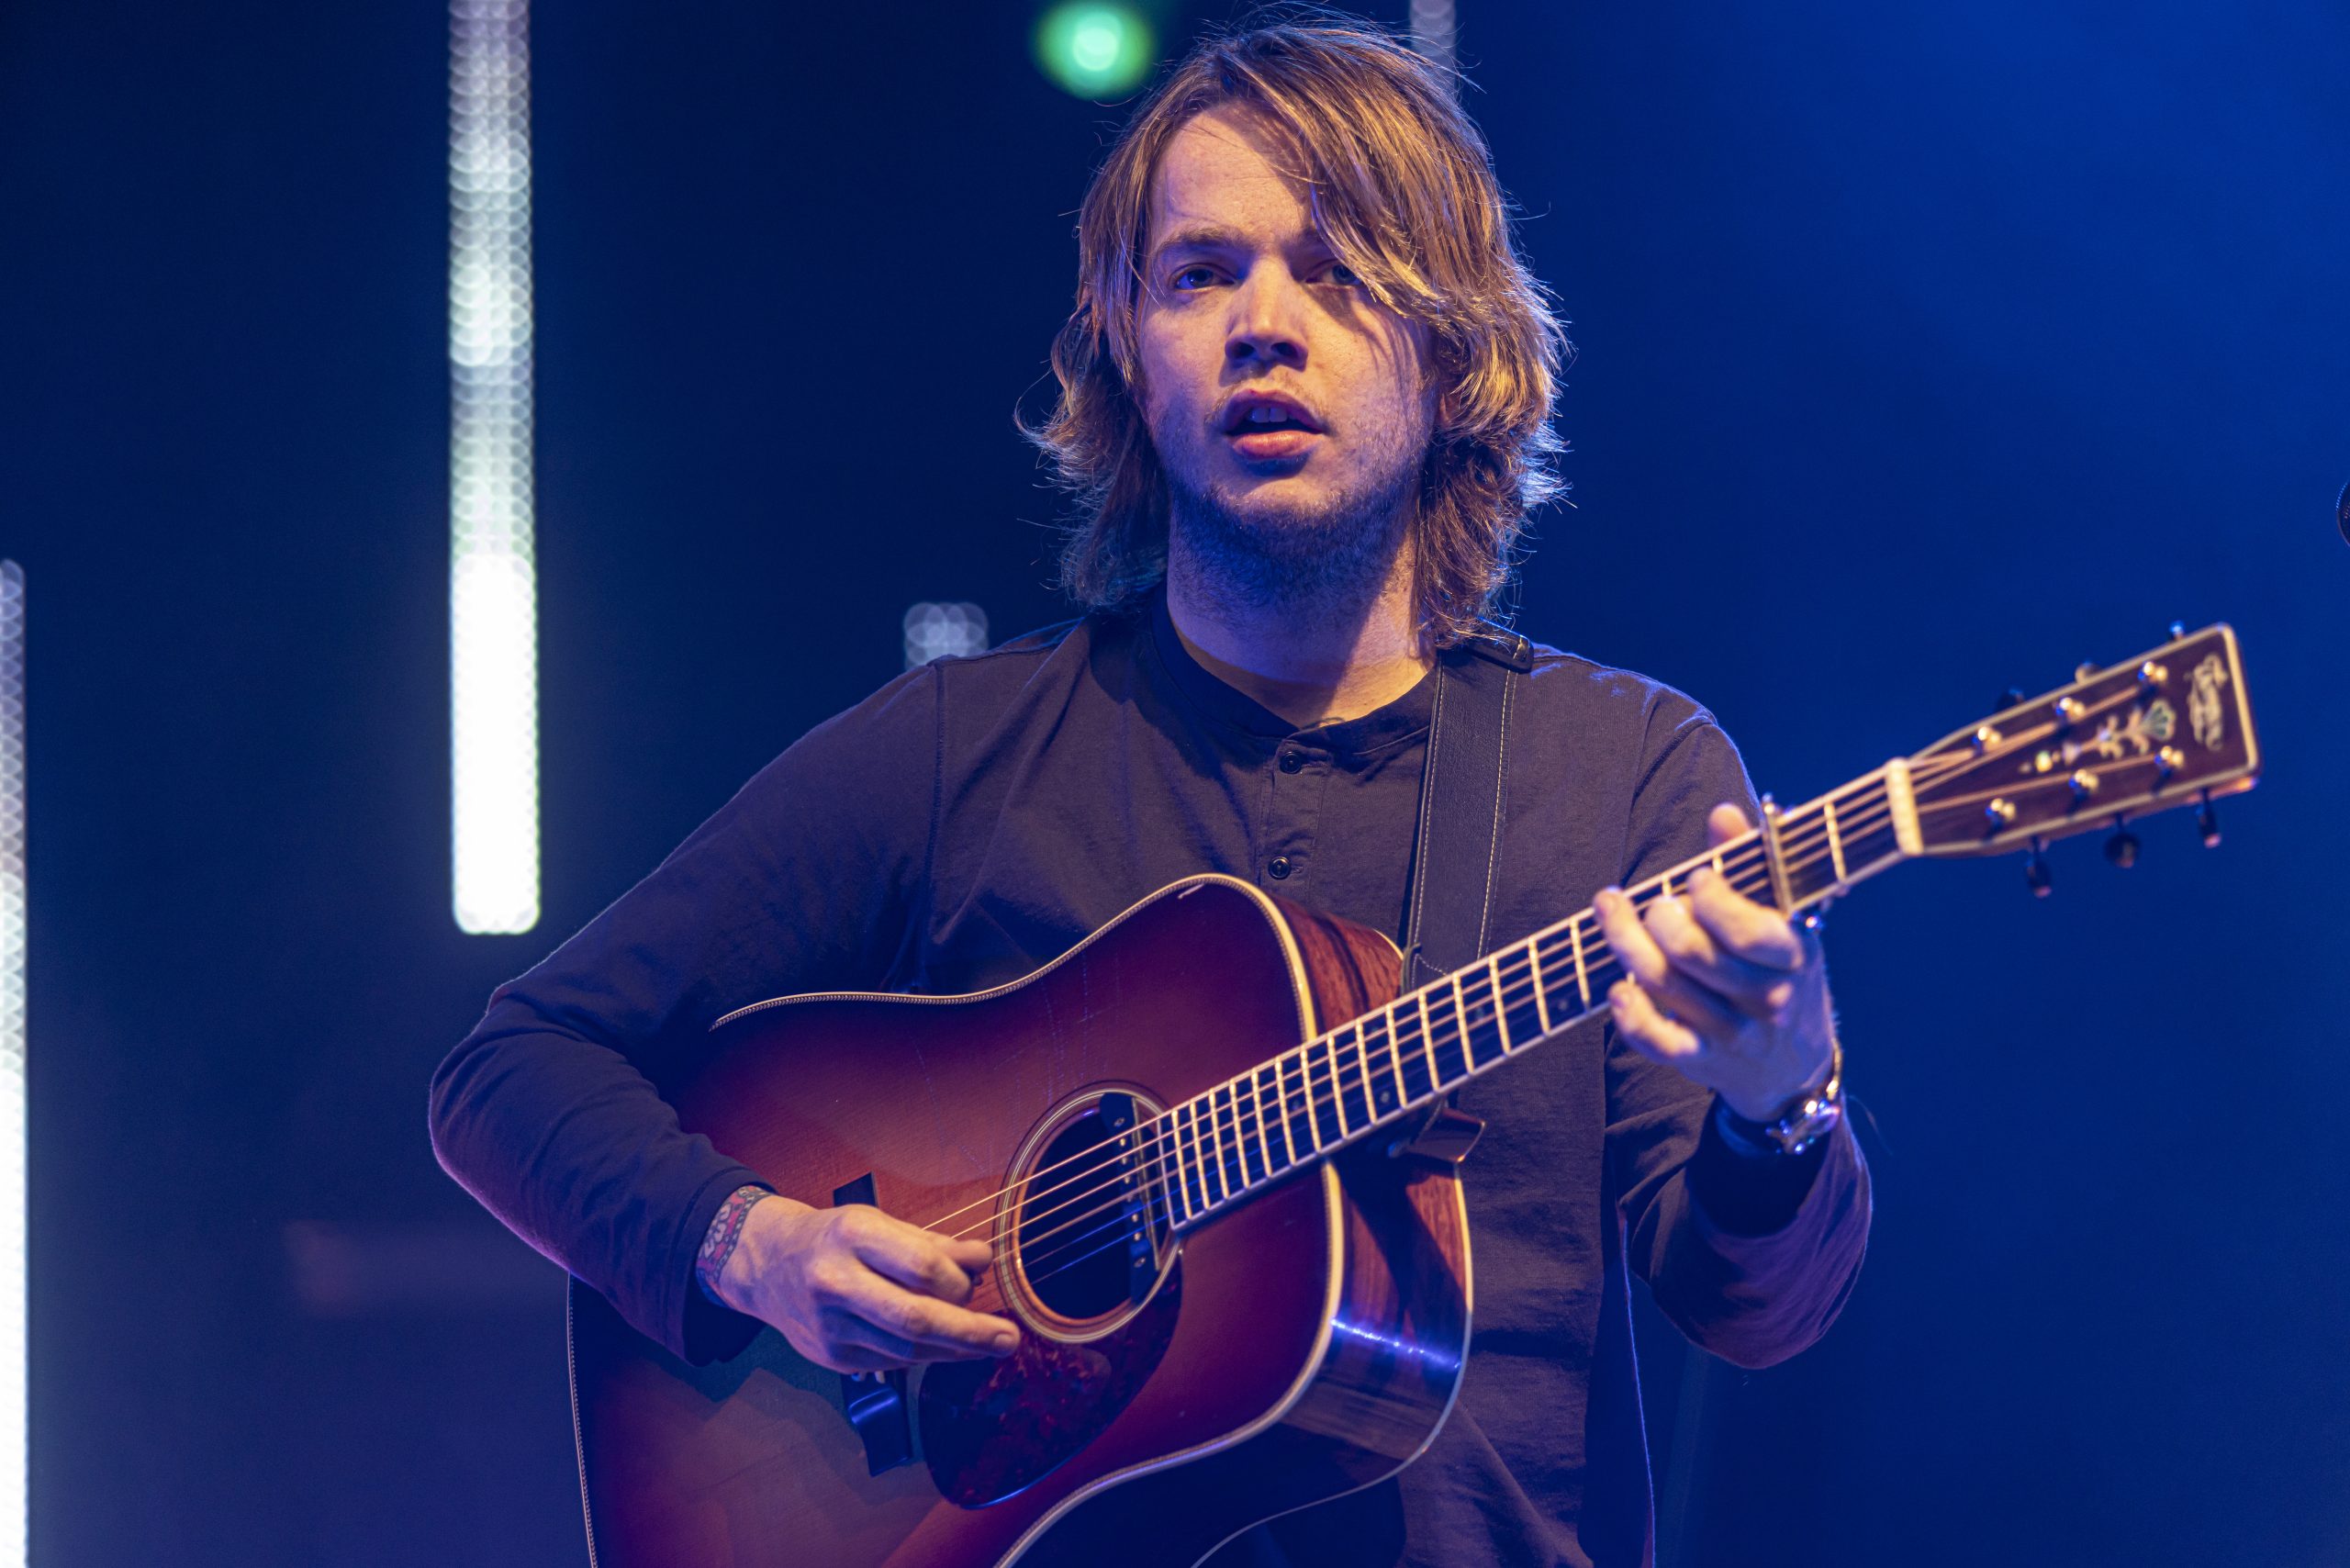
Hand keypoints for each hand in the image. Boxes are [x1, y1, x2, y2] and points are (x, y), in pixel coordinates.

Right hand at [716, 1195, 1018, 1373]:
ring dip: (955, 1348)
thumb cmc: (834, 1238)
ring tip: (988, 1343)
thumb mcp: (878, 1223)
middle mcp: (836, 1282)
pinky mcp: (832, 1358)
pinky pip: (893, 1362)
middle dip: (970, 1333)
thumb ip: (931, 1244)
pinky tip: (950, 1348)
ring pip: (907, 1349)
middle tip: (1009, 1338)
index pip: (921, 1266)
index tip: (985, 1271)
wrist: (766, 1265)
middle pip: (916, 1319)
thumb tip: (983, 1259)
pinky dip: (928, 1356)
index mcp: (853, 1236)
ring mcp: (830, 1326)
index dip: (960, 1278)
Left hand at [1593, 803, 1836, 1122]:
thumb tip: (1724, 812)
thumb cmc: (1776, 969)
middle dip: (1658, 918)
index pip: (1750, 931)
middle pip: (1693, 954)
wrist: (1794, 1064)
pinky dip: (1630, 1014)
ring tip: (1610, 910)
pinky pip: (1658, 1042)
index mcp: (1793, 954)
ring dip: (1626, 944)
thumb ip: (1750, 864)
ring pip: (1666, 985)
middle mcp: (1767, 997)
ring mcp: (1733, 1032)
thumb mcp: (1779, 918)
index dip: (1713, 898)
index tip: (1694, 876)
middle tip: (1650, 902)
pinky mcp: (1702, 1059)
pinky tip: (1617, 987)